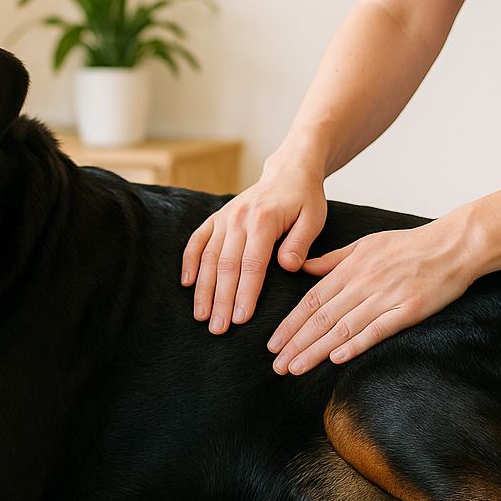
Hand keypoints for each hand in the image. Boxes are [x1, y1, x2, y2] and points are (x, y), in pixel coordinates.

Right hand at [182, 153, 328, 333]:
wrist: (288, 172)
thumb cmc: (304, 200)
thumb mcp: (314, 219)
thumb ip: (300, 243)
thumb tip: (288, 267)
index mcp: (264, 220)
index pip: (252, 264)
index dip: (245, 293)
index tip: (240, 318)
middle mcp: (239, 218)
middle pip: (226, 265)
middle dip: (220, 300)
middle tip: (217, 328)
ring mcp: (224, 218)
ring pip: (208, 257)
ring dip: (203, 289)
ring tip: (201, 316)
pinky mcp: (216, 218)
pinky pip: (197, 241)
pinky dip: (189, 262)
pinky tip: (187, 284)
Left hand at [268, 218, 476, 373]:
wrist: (453, 245)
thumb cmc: (409, 245)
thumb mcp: (365, 243)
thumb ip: (332, 259)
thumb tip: (302, 267)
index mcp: (351, 268)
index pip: (312, 300)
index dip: (290, 324)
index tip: (273, 343)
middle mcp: (363, 283)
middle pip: (321, 317)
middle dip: (296, 343)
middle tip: (277, 364)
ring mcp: (386, 297)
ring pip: (342, 327)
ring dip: (316, 350)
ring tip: (296, 368)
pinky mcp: (408, 310)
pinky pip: (377, 330)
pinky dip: (355, 344)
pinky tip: (336, 358)